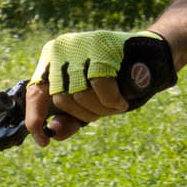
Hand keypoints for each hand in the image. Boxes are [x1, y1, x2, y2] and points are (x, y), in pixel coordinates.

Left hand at [25, 30, 175, 142]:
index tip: (44, 141)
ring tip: (117, 105)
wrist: (151, 55)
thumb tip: (53, 133)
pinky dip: (112, 100)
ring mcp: (79, 45)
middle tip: (106, 112)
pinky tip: (122, 101)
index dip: (35, 119)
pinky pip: (100, 86)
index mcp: (51, 61)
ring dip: (102, 109)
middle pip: (61, 99)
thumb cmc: (117, 80)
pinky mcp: (100, 45)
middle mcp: (60, 49)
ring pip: (79, 94)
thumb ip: (70, 118)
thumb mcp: (91, 102)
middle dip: (85, 114)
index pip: (35, 93)